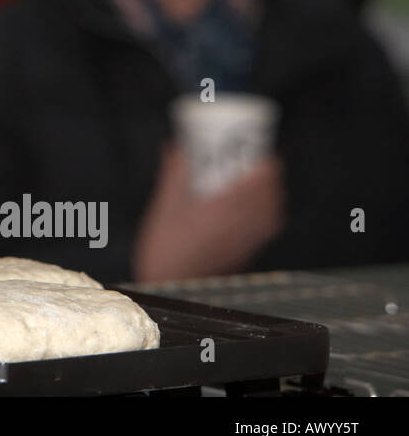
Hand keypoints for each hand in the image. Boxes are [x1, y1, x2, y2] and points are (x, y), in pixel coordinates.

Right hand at [132, 144, 284, 282]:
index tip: (260, 146)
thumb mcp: (163, 209)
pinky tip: (257, 204)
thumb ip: (174, 176)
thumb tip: (178, 146)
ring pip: (271, 210)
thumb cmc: (164, 252)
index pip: (258, 182)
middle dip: (268, 171)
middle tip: (256, 155)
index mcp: (223, 211)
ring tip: (259, 176)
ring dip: (270, 190)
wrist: (171, 289)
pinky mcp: (246, 251)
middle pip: (269, 194)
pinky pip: (267, 225)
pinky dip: (268, 209)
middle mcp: (242, 225)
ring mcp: (247, 240)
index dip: (265, 162)